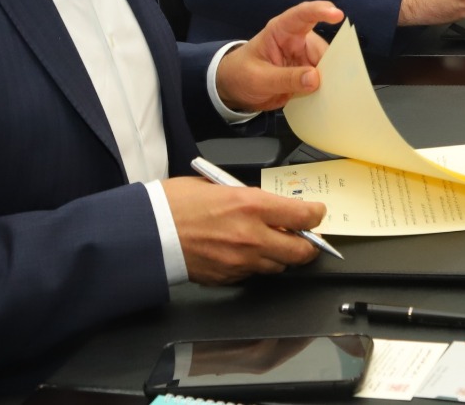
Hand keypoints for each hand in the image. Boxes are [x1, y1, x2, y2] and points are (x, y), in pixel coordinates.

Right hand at [163, 176, 326, 282]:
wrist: (148, 232)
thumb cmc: (175, 203)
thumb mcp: (218, 186)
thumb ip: (247, 198)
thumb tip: (266, 206)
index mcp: (251, 205)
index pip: (302, 215)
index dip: (315, 215)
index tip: (316, 213)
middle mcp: (252, 236)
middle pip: (300, 250)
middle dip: (308, 244)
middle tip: (307, 237)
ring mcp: (241, 261)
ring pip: (279, 266)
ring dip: (281, 256)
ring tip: (273, 244)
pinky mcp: (228, 277)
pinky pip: (253, 274)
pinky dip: (256, 265)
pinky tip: (245, 253)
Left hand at [216, 0, 342, 112]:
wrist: (235, 89)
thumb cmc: (242, 74)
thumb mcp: (259, 78)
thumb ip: (285, 78)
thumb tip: (315, 78)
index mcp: (281, 31)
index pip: (302, 15)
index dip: (320, 11)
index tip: (337, 14)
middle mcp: (298, 41)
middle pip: (322, 47)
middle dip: (333, 63)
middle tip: (340, 83)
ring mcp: (304, 58)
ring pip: (327, 65)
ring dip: (332, 79)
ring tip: (337, 94)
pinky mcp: (307, 74)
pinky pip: (323, 79)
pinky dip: (328, 89)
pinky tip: (331, 99)